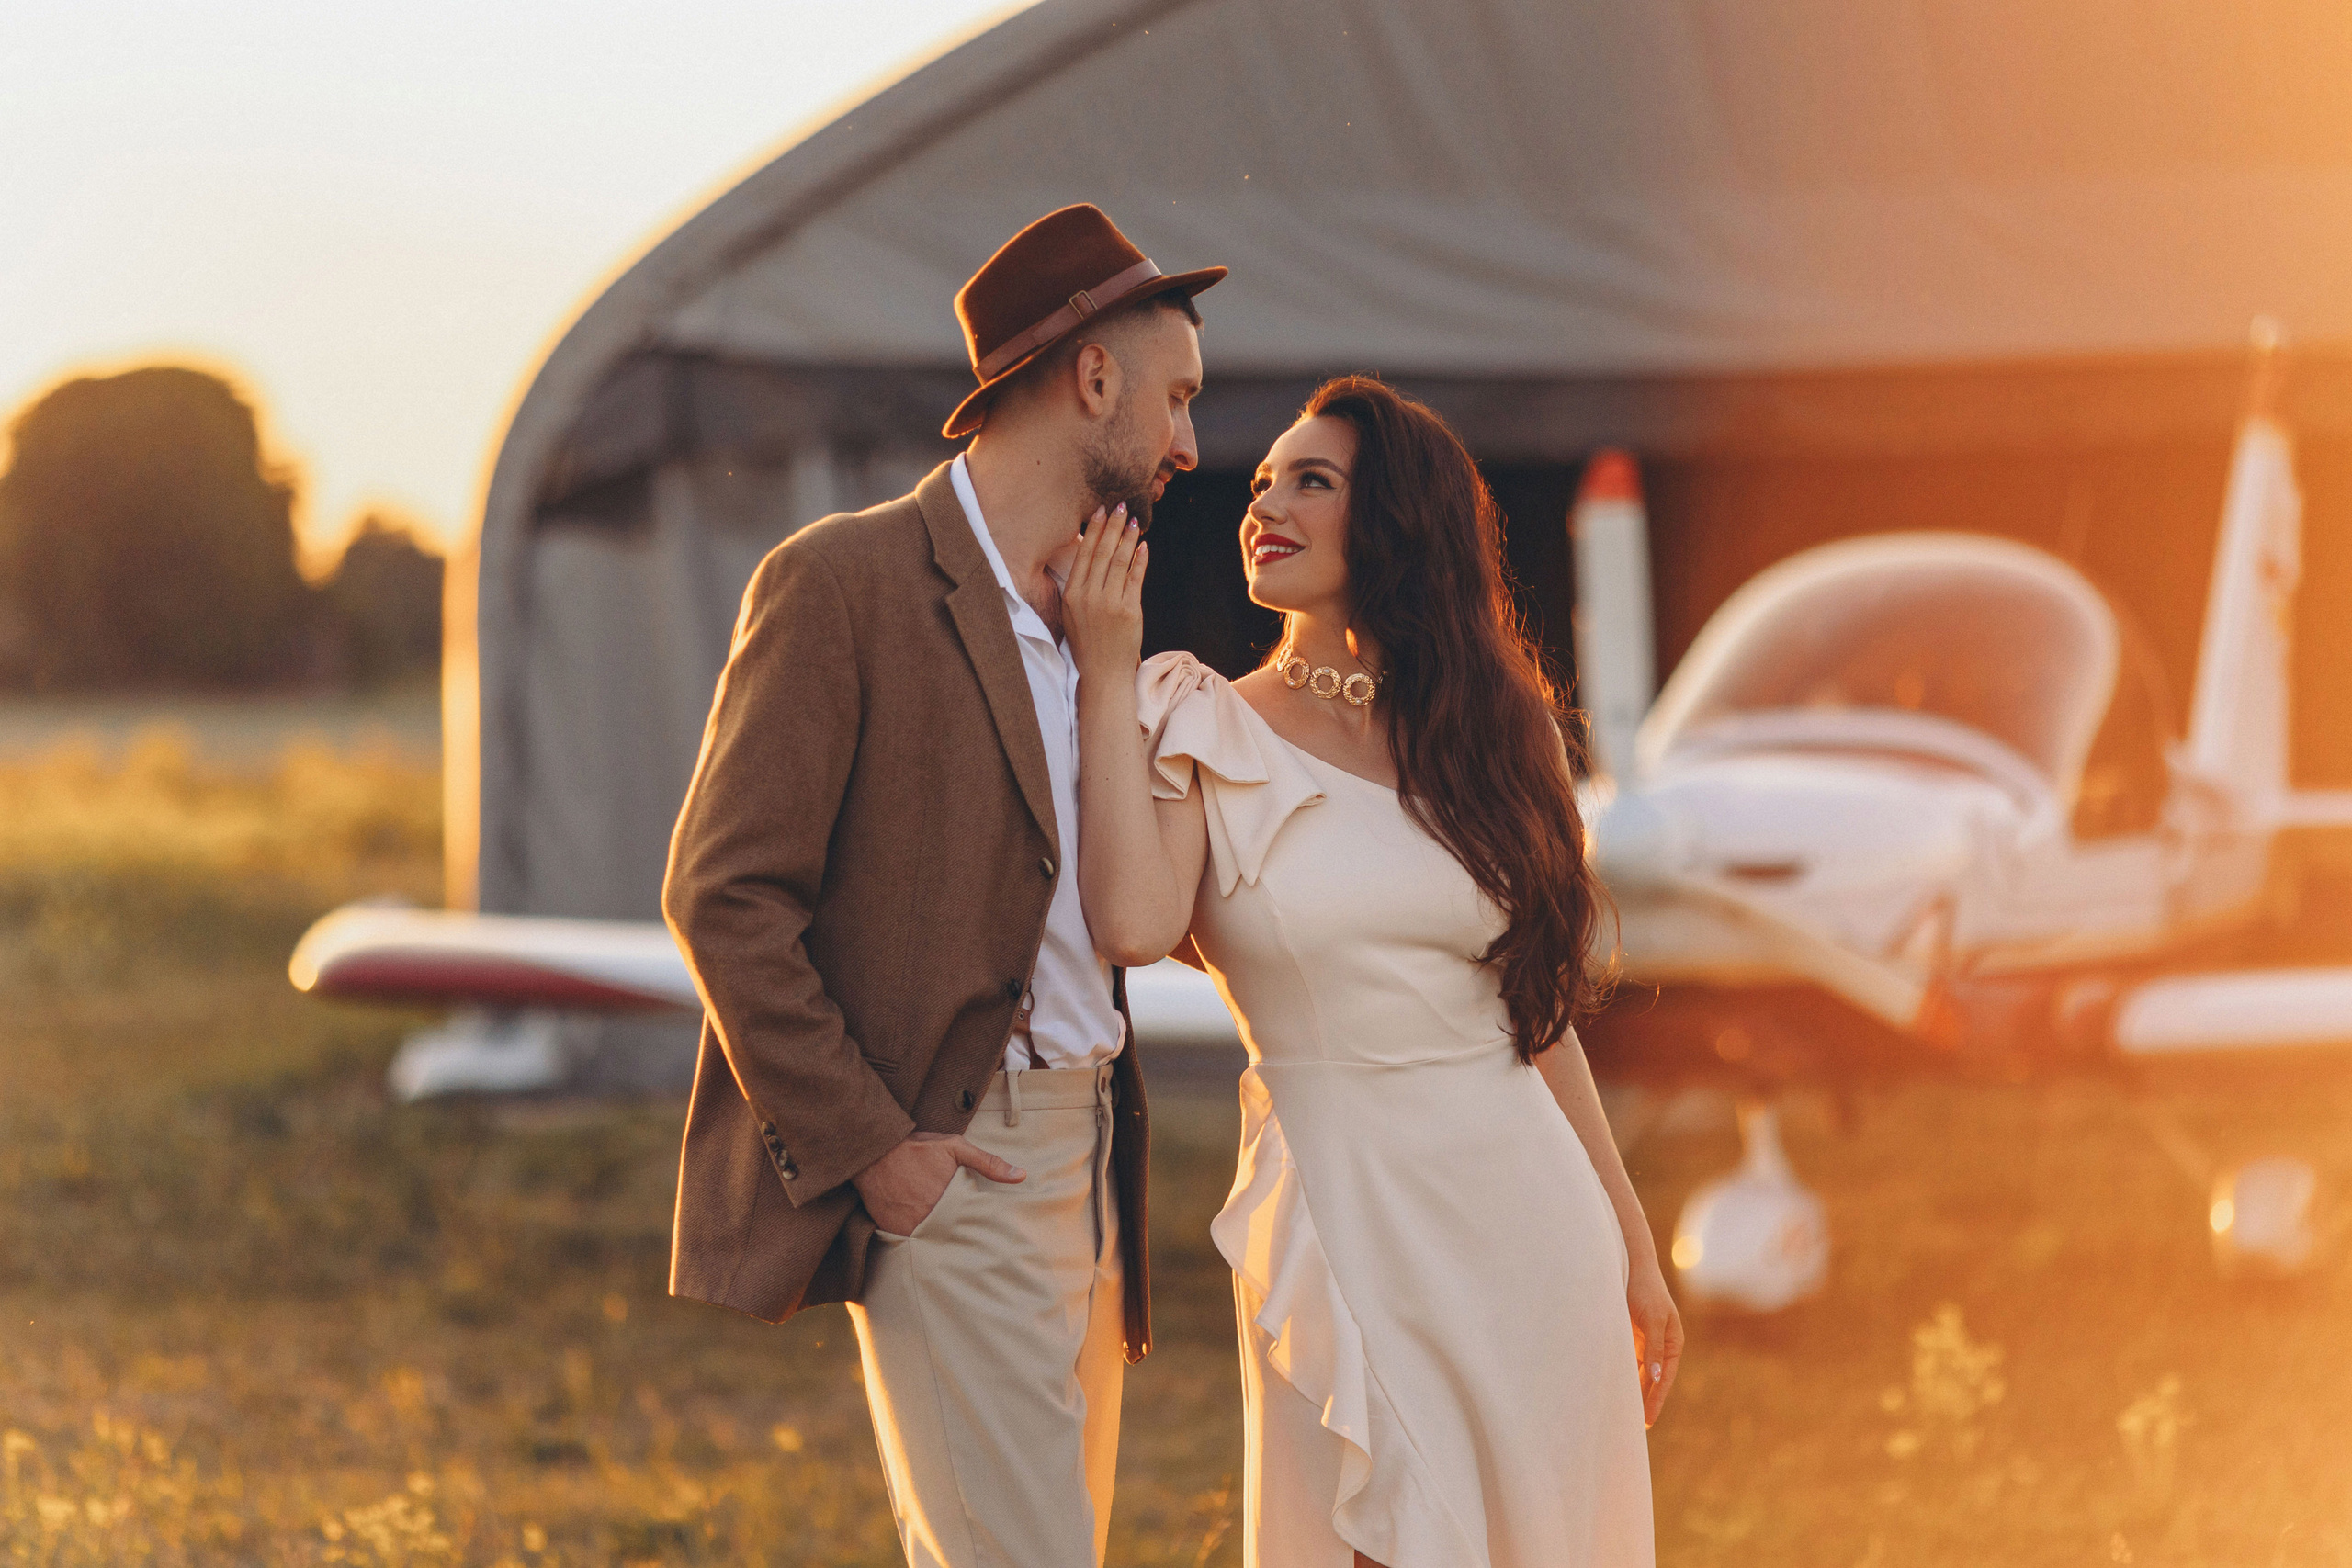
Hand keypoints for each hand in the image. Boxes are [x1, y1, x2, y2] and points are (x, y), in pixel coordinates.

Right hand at [852, 1130, 1023, 1235]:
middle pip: (954, 1240)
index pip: (974, 1227)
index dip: (982, 1233)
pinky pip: (911, 1245)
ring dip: (942, 1246)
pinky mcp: (893, 1231)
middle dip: (964, 1243)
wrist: (874, 1153)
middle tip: (978, 1253)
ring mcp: (910, 1227)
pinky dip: (920, 1245)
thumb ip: (988, 1163)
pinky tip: (929, 1244)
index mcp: (950, 1202)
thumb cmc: (917, 1148)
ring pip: (933, 1245)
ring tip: (954, 1252)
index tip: (992, 1241)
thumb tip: (1021, 1176)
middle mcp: (930, 1219)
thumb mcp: (955, 1148)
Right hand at [1060, 502, 1146, 677]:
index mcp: (1072, 594)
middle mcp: (1088, 596)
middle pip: (1102, 552)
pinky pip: (1136, 578)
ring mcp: (1109, 603)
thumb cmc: (1088, 642)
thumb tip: (1089, 555)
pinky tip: (1144, 546)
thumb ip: (1079, 586)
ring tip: (1135, 521)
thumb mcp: (1073, 613)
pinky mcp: (1129, 611)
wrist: (1103, 672)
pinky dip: (1140, 560)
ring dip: (1128, 537)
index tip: (1101, 511)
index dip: (1094, 530)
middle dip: (1113, 526)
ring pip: (1120, 561)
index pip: (1084, 554)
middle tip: (1121, 505)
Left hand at [1628, 1254, 1683, 1427]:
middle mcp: (1661, 1346)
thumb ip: (1654, 1349)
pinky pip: (1627, 1362)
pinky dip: (1622, 1375)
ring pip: (1638, 1373)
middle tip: (1634, 1428)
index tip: (1646, 1421)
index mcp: (1673, 1343)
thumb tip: (1656, 1377)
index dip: (1655, 1400)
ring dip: (1632, 1391)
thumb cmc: (1645, 1290)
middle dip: (1644, 1401)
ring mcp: (1646, 1342)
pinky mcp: (1631, 1336)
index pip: (1663, 1379)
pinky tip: (1612, 1390)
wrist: (1630, 1264)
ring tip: (1622, 1415)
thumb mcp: (1651, 1319)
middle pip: (1652, 1380)